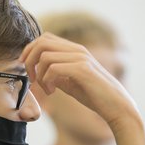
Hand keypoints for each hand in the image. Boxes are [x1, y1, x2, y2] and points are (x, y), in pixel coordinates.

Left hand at [20, 33, 136, 125]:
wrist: (116, 106)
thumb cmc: (95, 96)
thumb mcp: (71, 83)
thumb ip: (58, 75)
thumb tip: (42, 73)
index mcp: (75, 50)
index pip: (45, 38)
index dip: (30, 51)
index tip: (28, 70)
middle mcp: (77, 50)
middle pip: (41, 42)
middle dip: (29, 60)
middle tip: (32, 79)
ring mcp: (80, 58)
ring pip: (45, 56)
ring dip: (39, 75)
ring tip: (47, 90)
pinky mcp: (82, 70)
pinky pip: (53, 68)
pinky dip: (47, 81)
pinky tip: (52, 92)